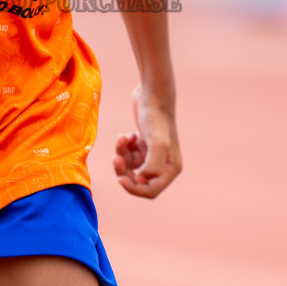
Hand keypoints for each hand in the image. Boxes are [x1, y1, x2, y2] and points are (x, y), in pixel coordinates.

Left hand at [112, 84, 180, 198]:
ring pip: (130, 166)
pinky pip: (128, 154)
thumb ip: (152, 167)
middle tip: (115, 158)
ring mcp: (152, 154)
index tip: (120, 179)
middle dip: (124, 170)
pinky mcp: (143, 145)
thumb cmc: (156, 118)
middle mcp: (163, 164)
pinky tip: (127, 135)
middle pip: (137, 180)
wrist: (152, 95)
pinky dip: (124, 146)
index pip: (150, 191)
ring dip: (123, 153)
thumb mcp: (157, 144)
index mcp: (171, 169)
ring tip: (123, 138)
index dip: (134, 188)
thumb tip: (142, 181)